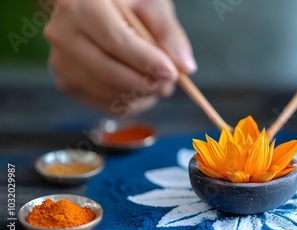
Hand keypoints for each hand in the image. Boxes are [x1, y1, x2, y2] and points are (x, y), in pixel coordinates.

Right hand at [44, 0, 196, 116]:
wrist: (97, 10)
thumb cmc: (128, 3)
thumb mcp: (151, 4)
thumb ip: (169, 33)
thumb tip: (185, 67)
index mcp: (79, 4)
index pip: (115, 41)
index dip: (146, 62)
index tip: (171, 73)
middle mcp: (61, 33)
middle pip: (109, 71)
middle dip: (146, 84)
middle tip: (170, 83)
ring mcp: (60, 61)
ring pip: (107, 92)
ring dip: (141, 96)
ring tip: (158, 83)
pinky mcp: (67, 83)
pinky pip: (105, 103)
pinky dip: (131, 102)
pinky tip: (141, 88)